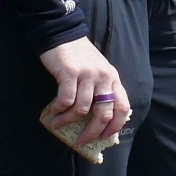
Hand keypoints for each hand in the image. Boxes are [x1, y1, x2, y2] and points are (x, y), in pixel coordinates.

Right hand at [38, 37, 128, 158]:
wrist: (63, 34)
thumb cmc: (79, 57)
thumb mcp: (97, 72)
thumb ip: (101, 90)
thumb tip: (96, 120)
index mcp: (113, 78)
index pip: (123, 107)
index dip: (115, 126)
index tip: (103, 138)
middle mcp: (104, 77)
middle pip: (104, 113)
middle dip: (92, 132)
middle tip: (81, 141)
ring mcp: (88, 75)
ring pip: (82, 109)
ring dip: (68, 121)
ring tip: (57, 125)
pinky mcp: (70, 73)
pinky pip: (66, 99)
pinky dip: (59, 110)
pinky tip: (52, 112)